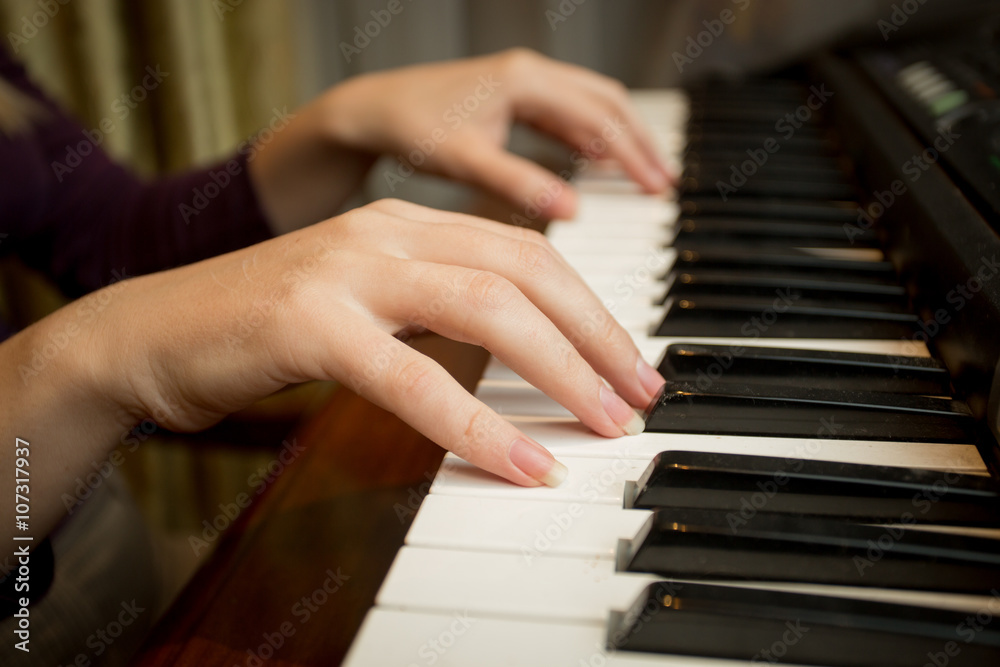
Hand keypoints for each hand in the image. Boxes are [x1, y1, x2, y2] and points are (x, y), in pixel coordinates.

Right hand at [106, 200, 658, 476]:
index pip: (525, 252)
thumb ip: (434, 313)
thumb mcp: (366, 305)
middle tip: (640, 395)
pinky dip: (476, 424)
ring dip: (560, 369)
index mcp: (404, 225)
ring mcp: (345, 272)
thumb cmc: (262, 326)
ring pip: (485, 307)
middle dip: (596, 336)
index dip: (590, 307)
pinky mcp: (307, 324)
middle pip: (523, 271)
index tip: (631, 361)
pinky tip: (521, 463)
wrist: (148, 333)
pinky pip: (413, 377)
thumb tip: (522, 356)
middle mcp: (384, 233)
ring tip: (605, 423)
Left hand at [317, 49, 670, 219]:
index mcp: (526, 82)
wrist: (373, 108)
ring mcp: (524, 80)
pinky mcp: (515, 94)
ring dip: (620, 136)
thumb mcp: (466, 161)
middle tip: (663, 184)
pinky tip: (599, 161)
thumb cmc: (411, 128)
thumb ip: (519, 183)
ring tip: (644, 174)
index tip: (656, 189)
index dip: (633, 155)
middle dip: (640, 143)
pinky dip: (592, 135)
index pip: (600, 118)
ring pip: (592, 103)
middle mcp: (531, 73)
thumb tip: (572, 210)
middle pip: (607, 103)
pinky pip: (568, 111)